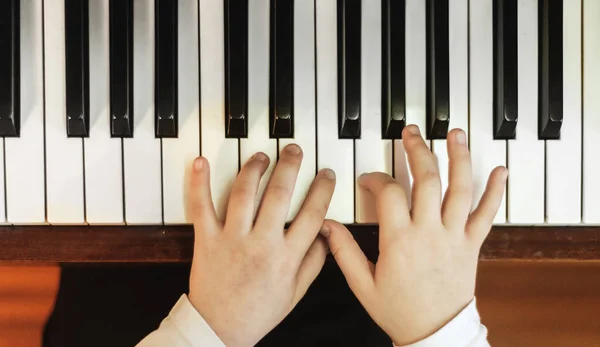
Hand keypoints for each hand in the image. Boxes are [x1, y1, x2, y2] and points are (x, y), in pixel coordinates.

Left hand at [187, 144, 334, 346]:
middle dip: (290, 166)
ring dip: (255, 168)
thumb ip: (314, 262)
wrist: (219, 329)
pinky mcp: (206, 239)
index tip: (326, 174)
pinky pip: (201, 206)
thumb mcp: (296, 292)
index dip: (322, 189)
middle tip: (294, 150)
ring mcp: (232, 239)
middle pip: (279, 194)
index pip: (312, 214)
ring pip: (244, 193)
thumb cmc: (258, 311)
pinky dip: (199, 182)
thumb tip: (325, 234)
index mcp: (286, 257)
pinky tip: (201, 161)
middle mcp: (261, 243)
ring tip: (262, 156)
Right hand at [321, 125, 506, 345]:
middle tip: (411, 133)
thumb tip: (327, 226)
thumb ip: (344, 252)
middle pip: (425, 179)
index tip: (369, 179)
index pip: (388, 193)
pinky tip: (499, 171)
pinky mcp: (471, 245)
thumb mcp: (362, 285)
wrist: (435, 334)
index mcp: (399, 241)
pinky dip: (495, 192)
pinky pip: (486, 214)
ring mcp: (453, 236)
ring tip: (454, 133)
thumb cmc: (399, 311)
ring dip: (458, 158)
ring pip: (459, 189)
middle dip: (417, 150)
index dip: (375, 178)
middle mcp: (428, 232)